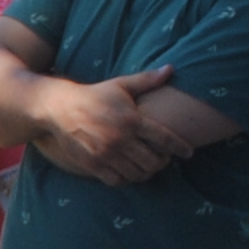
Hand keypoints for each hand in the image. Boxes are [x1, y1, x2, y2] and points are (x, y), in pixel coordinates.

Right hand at [30, 67, 191, 186]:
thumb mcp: (120, 85)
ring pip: (137, 174)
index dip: (180, 147)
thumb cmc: (94, 95)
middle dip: (163, 163)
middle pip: (153, 161)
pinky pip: (117, 180)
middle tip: (164, 159)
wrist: (59, 108)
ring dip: (146, 172)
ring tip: (147, 166)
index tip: (188, 153)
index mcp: (132, 119)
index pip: (164, 138)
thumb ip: (147, 80)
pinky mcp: (93, 164)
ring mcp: (106, 154)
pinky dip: (126, 179)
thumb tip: (171, 68)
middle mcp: (121, 139)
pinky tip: (128, 171)